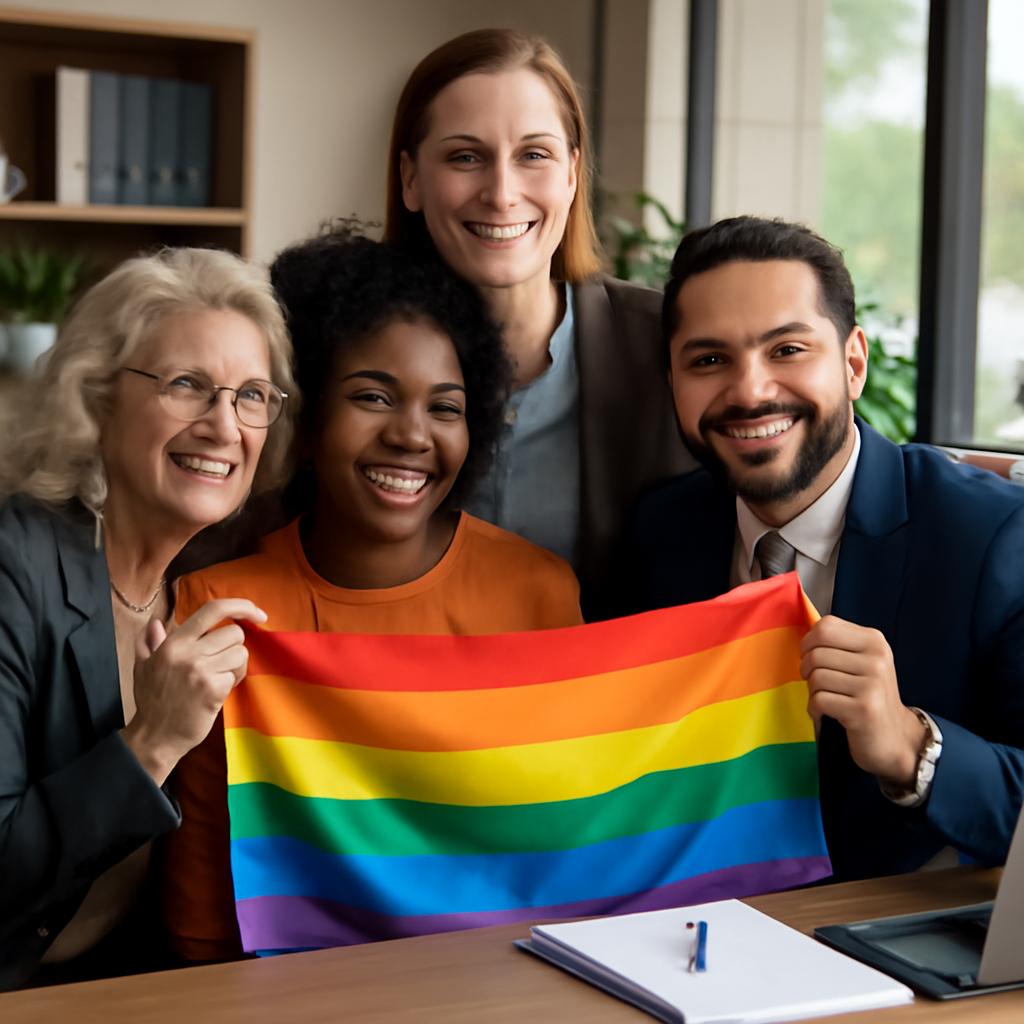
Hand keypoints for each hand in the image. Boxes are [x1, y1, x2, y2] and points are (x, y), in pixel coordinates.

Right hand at [121, 598, 266, 785]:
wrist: (155, 737)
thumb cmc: (151, 700)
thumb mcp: (143, 666)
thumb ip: (149, 641)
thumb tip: (155, 623)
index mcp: (174, 642)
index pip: (214, 609)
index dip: (241, 605)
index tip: (258, 613)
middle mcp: (187, 652)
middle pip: (235, 632)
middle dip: (234, 647)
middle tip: (222, 664)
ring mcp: (200, 670)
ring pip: (240, 653)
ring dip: (236, 666)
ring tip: (218, 679)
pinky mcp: (212, 689)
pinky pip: (237, 674)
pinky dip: (232, 682)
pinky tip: (217, 692)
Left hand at [800, 615, 925, 787]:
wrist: (894, 737)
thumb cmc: (867, 695)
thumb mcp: (860, 661)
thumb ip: (836, 643)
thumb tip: (805, 633)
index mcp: (874, 641)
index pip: (825, 626)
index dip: (808, 642)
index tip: (812, 657)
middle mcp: (877, 659)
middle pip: (816, 653)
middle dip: (807, 670)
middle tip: (817, 684)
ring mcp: (872, 684)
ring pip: (816, 677)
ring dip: (813, 692)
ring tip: (828, 699)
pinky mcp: (864, 709)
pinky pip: (819, 700)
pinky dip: (816, 709)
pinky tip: (828, 714)